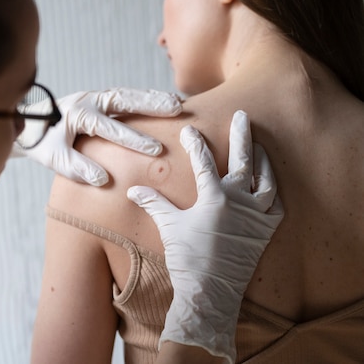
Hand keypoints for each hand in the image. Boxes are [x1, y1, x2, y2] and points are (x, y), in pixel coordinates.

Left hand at [13, 88, 181, 185]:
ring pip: (128, 95)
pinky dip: (144, 99)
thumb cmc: (41, 143)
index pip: (110, 127)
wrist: (27, 125)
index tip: (155, 149)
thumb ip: (77, 168)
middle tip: (176, 110)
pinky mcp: (99, 100)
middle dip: (151, 105)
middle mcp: (89, 100)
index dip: (133, 139)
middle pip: (124, 100)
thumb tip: (103, 180)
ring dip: (152, 98)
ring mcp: (95, 97)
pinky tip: (162, 102)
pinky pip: (125, 97)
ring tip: (177, 104)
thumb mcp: (54, 159)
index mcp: (78, 113)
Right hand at [126, 110, 283, 363]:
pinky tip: (269, 186)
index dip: (196, 143)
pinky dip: (273, 193)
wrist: (212, 292)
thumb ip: (154, 203)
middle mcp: (240, 201)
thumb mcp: (169, 227)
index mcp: (214, 197)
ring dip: (263, 161)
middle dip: (242, 135)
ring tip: (259, 147)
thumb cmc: (188, 258)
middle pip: (244, 160)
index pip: (204, 161)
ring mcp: (256, 217)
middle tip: (243, 115)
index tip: (190, 128)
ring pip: (266, 180)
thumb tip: (133, 189)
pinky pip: (276, 206)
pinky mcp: (265, 232)